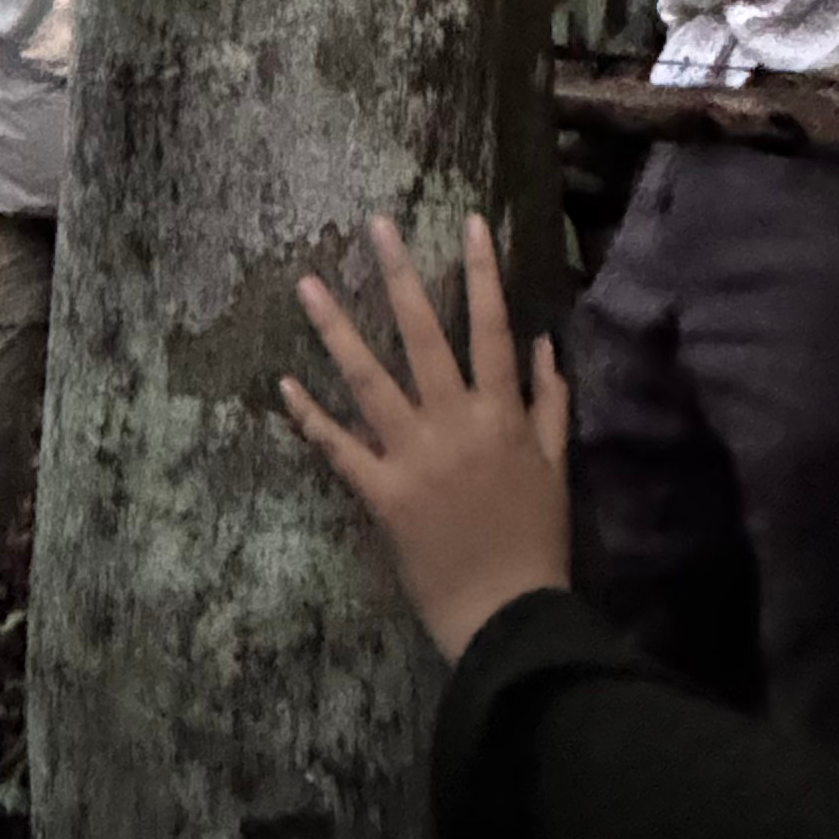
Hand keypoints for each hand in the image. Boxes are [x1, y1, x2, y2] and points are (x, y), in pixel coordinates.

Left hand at [281, 213, 570, 662]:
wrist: (509, 616)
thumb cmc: (536, 542)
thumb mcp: (556, 467)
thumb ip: (549, 403)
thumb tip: (544, 343)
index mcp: (501, 415)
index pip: (492, 328)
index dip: (483, 272)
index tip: (469, 222)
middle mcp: (455, 423)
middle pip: (424, 336)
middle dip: (399, 276)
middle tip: (375, 224)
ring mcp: (413, 457)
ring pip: (369, 380)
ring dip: (336, 329)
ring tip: (308, 283)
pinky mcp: (382, 494)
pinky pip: (339, 449)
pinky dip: (310, 417)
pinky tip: (283, 384)